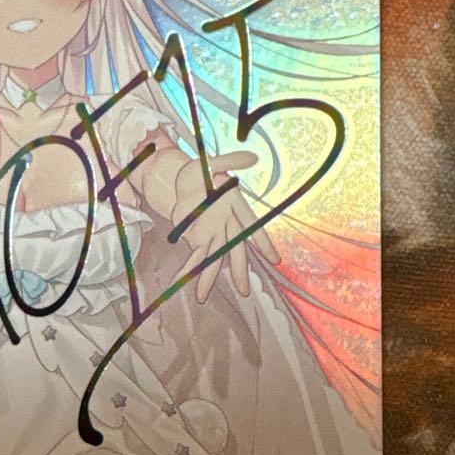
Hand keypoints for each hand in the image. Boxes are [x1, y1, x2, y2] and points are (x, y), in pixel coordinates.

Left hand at [171, 151, 279, 301]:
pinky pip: (194, 256)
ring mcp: (212, 233)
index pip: (251, 225)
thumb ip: (230, 160)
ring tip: (202, 296)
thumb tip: (253, 157)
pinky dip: (188, 269)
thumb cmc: (199, 172)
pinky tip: (180, 281)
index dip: (262, 241)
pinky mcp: (197, 238)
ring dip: (209, 277)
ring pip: (214, 258)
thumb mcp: (210, 163)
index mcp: (234, 205)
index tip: (274, 258)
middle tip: (244, 291)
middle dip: (238, 269)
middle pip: (234, 248)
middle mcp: (227, 223)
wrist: (181, 180)